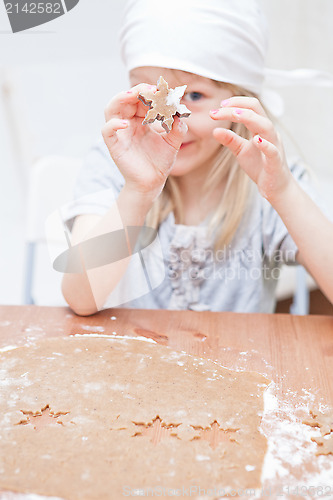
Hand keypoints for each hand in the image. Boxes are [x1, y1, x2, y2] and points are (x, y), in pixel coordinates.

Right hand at [102, 84, 187, 199]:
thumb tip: (180, 114)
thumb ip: (178, 127)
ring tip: (132, 95)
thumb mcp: (173, 142)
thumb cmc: (160, 161)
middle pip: (125, 99)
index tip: (161, 89)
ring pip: (111, 109)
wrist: (153, 182)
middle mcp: (128, 123)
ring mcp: (120, 133)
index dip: (149, 92)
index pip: (140, 99)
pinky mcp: (114, 145)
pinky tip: (125, 123)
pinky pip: (107, 131)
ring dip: (120, 99)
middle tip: (150, 89)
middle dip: (137, 91)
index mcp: (140, 119)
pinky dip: (113, 124)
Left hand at [210, 96, 292, 203]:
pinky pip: (273, 150)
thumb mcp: (241, 151)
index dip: (236, 103)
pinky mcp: (276, 162)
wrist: (275, 187)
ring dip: (250, 118)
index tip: (219, 106)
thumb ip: (230, 140)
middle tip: (220, 107)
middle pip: (257, 111)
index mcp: (261, 129)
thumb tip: (214, 130)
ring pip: (266, 126)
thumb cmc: (260, 166)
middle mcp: (269, 133)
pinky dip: (265, 144)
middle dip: (239, 106)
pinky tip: (256, 140)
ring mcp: (274, 146)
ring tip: (234, 114)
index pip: (251, 108)